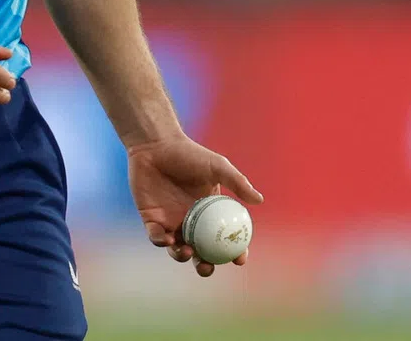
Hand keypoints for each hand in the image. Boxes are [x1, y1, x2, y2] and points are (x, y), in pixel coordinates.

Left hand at [128, 134, 262, 277]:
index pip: (225, 239)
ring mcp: (171, 221)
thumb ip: (237, 182)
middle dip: (205, 265)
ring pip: (178, 250)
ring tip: (187, 251)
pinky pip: (156, 237)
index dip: (234, 252)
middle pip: (201, 252)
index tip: (239, 259)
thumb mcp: (216, 166)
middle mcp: (191, 221)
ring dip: (183, 257)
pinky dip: (161, 242)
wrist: (155, 144)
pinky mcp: (151, 218)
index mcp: (210, 213)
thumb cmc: (187, 153)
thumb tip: (259, 200)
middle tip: (207, 266)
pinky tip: (167, 239)